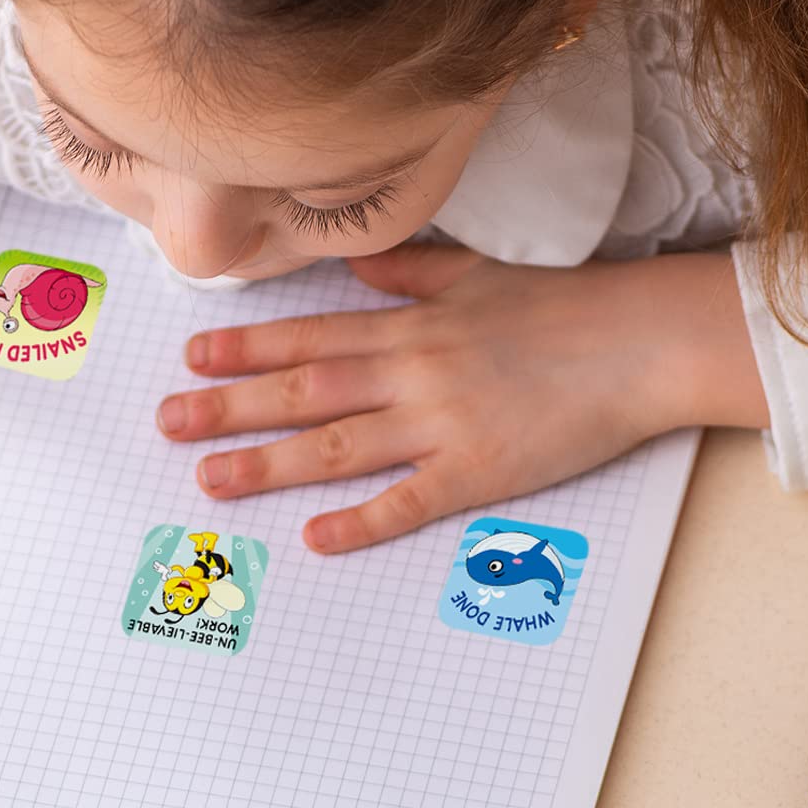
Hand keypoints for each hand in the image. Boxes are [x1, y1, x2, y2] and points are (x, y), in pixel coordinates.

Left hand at [157, 242, 765, 552]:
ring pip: (338, 446)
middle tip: (167, 423)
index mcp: (409, 324)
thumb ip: (410, 273)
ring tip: (210, 479)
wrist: (639, 341)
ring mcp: (443, 422)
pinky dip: (363, 521)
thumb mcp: (476, 272)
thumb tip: (358, 269)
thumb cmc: (562, 306)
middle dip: (230, 407)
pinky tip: (317, 538)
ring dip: (270, 464)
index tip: (192, 357)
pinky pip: (411, 501)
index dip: (246, 347)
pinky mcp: (481, 471)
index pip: (309, 336)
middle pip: (304, 391)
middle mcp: (412, 370)